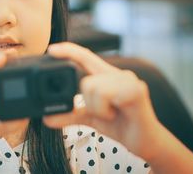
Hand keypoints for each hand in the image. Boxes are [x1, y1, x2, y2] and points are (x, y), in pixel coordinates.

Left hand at [43, 42, 162, 160]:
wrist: (145, 142)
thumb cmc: (121, 124)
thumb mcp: (90, 118)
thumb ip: (70, 114)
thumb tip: (47, 118)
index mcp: (107, 76)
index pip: (86, 57)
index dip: (69, 51)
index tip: (52, 49)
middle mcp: (118, 74)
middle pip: (85, 80)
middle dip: (87, 102)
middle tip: (103, 112)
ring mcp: (128, 80)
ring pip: (93, 87)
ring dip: (97, 109)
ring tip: (111, 114)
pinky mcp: (136, 90)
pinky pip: (106, 95)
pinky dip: (106, 111)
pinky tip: (117, 115)